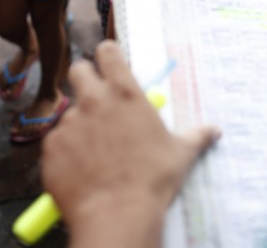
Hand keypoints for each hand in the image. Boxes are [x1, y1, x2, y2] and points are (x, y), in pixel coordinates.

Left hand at [42, 42, 219, 232]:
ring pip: (69, 112)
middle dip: (85, 79)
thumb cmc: (152, 180)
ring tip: (96, 152)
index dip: (108, 55)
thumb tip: (214, 131)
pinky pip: (57, 142)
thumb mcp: (181, 154)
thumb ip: (196, 136)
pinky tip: (82, 170)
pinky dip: (67, 152)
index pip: (107, 51)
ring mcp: (69, 123)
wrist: (116, 214)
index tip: (111, 63)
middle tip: (97, 100)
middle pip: (78, 70)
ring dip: (80, 124)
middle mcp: (93, 100)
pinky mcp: (51, 147)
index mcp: (124, 92)